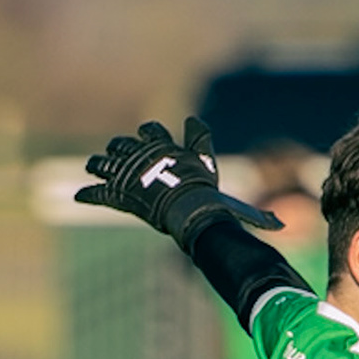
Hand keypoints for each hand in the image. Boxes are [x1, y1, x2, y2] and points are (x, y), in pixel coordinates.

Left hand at [74, 117, 285, 245]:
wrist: (188, 208)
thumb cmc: (209, 201)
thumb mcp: (227, 196)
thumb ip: (247, 208)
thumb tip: (281, 226)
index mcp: (167, 150)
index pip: (153, 132)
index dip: (149, 136)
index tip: (146, 140)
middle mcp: (147, 156)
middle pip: (126, 145)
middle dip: (119, 150)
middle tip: (112, 156)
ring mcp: (131, 173)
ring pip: (109, 163)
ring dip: (100, 165)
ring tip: (94, 168)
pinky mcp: (120, 193)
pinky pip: (100, 193)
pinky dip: (88, 195)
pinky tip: (77, 197)